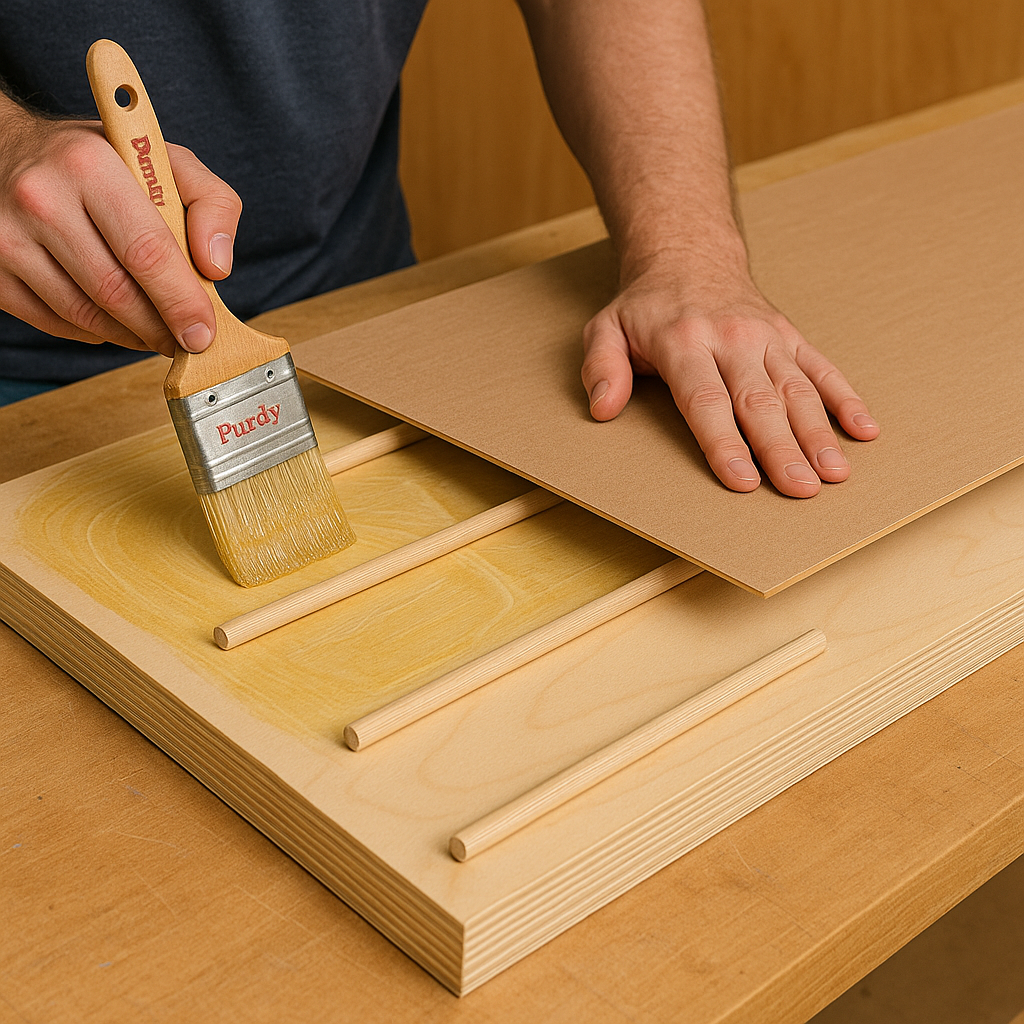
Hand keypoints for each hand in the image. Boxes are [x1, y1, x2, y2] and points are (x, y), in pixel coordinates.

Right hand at [0, 101, 240, 356]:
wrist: (9, 150)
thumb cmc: (101, 162)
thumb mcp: (166, 161)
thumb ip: (213, 204)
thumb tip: (217, 267)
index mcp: (89, 165)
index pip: (146, 252)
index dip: (181, 302)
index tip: (203, 332)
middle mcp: (40, 199)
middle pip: (116, 292)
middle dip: (160, 328)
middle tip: (185, 340)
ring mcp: (7, 237)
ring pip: (86, 315)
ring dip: (131, 335)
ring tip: (155, 331)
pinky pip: (56, 322)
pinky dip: (94, 331)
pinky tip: (113, 319)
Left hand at [581, 261, 879, 497]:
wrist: (688, 255)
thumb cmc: (645, 308)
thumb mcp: (605, 329)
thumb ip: (601, 367)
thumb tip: (603, 408)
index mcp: (684, 342)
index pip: (707, 401)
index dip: (725, 444)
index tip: (742, 481)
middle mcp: (731, 339)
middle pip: (759, 401)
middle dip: (781, 449)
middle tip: (801, 491)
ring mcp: (766, 337)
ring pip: (797, 389)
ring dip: (818, 434)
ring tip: (834, 474)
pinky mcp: (790, 335)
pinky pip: (822, 367)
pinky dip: (845, 398)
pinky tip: (864, 430)